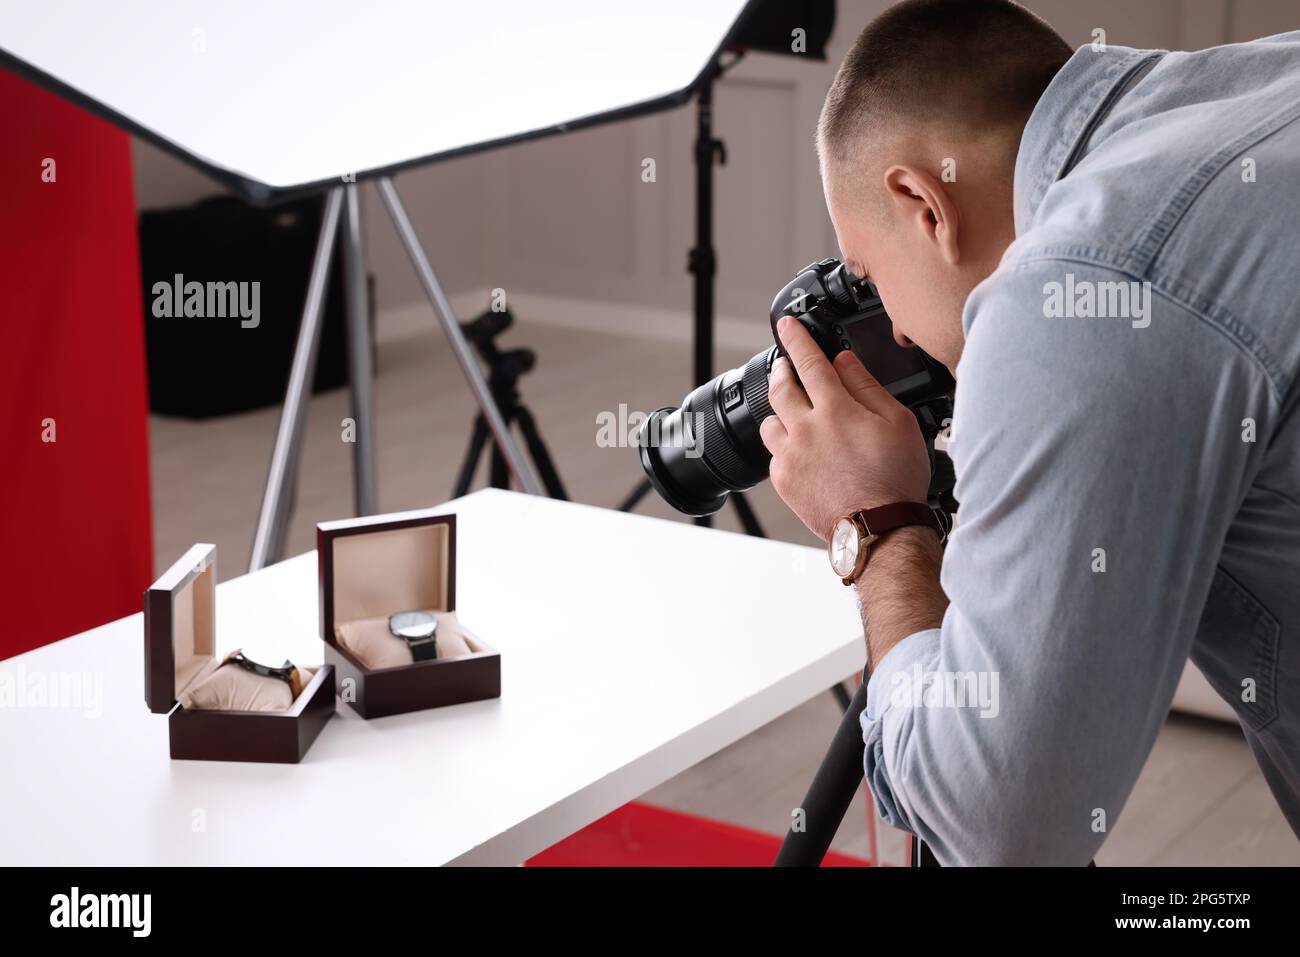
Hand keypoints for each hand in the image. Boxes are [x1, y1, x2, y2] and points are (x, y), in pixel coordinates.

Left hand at [759, 315, 931, 540]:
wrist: (879, 529)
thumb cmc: (895, 479)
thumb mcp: (897, 423)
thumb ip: (867, 387)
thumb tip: (844, 362)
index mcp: (835, 410)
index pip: (808, 361)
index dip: (796, 338)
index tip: (786, 325)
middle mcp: (805, 429)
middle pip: (780, 387)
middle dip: (782, 370)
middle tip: (787, 366)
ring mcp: (790, 456)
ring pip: (770, 422)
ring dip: (780, 412)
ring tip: (797, 416)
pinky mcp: (784, 481)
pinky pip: (774, 455)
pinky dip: (785, 447)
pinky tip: (803, 453)